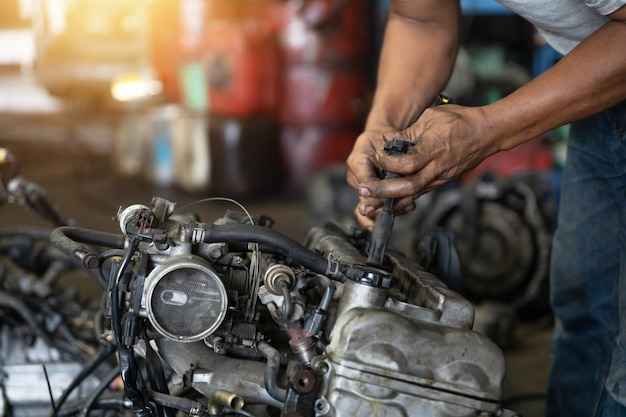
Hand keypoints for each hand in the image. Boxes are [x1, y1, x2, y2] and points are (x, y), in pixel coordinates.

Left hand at [352, 104, 497, 227]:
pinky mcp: (442, 182)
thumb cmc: (460, 120)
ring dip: (389, 201)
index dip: (389, 162)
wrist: (487, 133)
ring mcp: (441, 177)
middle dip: (383, 191)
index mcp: (435, 148)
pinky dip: (402, 198)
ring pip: (413, 194)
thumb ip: (408, 132)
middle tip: (364, 192)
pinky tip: (387, 202)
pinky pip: (420, 193)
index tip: (376, 156)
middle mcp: (438, 167)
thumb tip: (387, 141)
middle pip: (408, 186)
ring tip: (370, 204)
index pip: (408, 163)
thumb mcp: (431, 117)